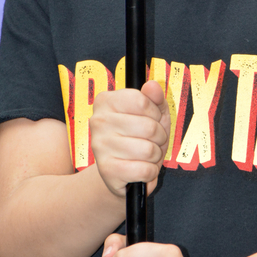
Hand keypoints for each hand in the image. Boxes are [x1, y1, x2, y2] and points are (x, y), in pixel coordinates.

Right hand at [89, 81, 169, 198]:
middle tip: (150, 139)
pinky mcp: (106, 171)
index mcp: (106, 101)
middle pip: (149, 127)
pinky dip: (150, 171)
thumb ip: (154, 97)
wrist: (121, 170)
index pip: (142, 101)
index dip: (154, 113)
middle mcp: (98, 121)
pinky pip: (145, 170)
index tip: (150, 118)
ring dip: (155, 155)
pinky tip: (139, 168)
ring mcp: (100, 146)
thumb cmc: (139, 135)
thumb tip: (152, 85)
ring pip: (149, 150)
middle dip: (159, 136)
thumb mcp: (152, 112)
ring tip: (145, 154)